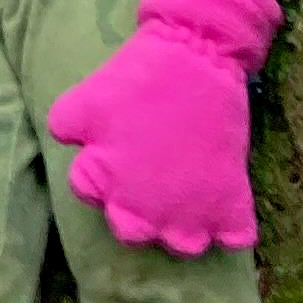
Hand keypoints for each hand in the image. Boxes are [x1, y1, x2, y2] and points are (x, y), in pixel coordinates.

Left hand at [43, 0, 281, 256]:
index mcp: (104, 184)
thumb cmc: (138, 77)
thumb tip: (70, 145)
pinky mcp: (232, 204)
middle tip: (150, 178)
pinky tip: (223, 203)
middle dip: (137, 212)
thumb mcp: (85, 98)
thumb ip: (65, 126)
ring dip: (183, 226)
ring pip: (183, 245)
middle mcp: (144, 210)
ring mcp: (190, 212)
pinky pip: (236, 238)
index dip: (101, 174)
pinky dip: (231, 226)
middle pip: (133, 233)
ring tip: (187, 193)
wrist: (197, 56)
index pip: (90, 197)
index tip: (117, 151)